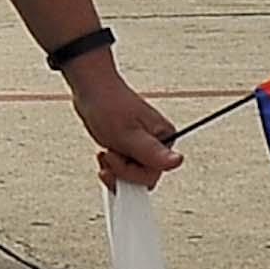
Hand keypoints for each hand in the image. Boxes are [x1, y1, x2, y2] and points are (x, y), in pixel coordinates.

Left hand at [67, 53, 184, 187]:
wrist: (92, 89)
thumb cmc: (109, 104)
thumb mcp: (128, 133)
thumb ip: (152, 152)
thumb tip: (177, 161)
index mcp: (164, 139)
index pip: (152, 175)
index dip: (130, 172)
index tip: (114, 158)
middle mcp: (158, 145)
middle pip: (141, 178)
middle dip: (121, 170)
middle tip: (109, 153)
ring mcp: (144, 147)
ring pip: (131, 175)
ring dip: (115, 169)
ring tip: (107, 151)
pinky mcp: (132, 149)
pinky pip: (124, 169)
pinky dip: (112, 166)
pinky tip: (106, 153)